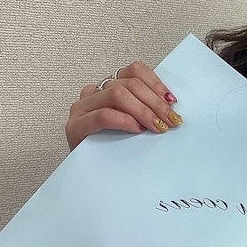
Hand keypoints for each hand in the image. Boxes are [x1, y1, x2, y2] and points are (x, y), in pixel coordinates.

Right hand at [66, 61, 181, 149]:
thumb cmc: (113, 147)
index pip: (134, 71)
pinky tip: (137, 129)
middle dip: (155, 102)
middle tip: (171, 119)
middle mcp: (93, 92)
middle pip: (129, 84)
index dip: (156, 83)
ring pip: (117, 95)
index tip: (172, 101)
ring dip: (143, 110)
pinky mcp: (75, 126)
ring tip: (157, 125)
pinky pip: (103, 115)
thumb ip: (145, 107)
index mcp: (108, 86)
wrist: (91, 175)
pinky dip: (125, 120)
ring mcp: (82, 108)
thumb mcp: (134, 121)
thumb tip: (171, 105)